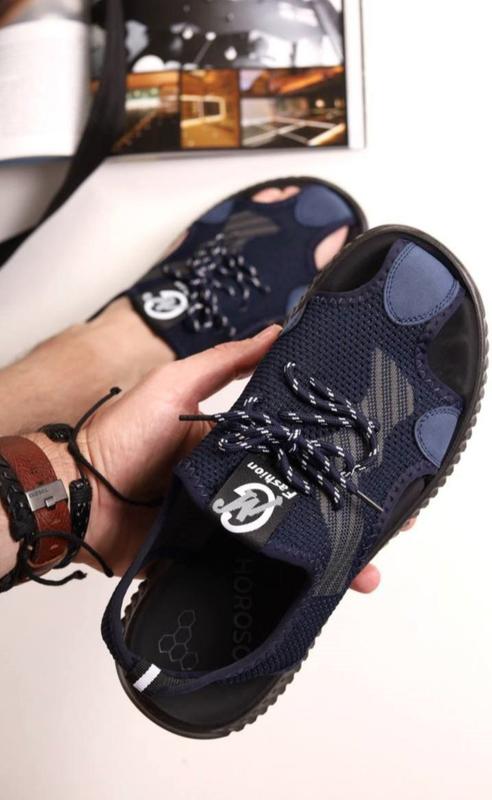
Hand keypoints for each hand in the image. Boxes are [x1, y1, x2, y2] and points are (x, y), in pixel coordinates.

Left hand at [30, 326, 407, 589]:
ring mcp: (229, 523)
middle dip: (345, 512)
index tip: (375, 463)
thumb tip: (274, 331)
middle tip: (389, 523)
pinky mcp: (212, 557)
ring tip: (363, 569)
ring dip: (327, 553)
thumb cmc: (120, 436)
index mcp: (237, 443)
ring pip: (288, 538)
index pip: (298, 447)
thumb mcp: (174, 385)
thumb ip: (223, 364)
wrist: (78, 498)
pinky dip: (286, 581)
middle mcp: (239, 482)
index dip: (336, 456)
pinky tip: (322, 589)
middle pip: (303, 498)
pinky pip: (256, 569)